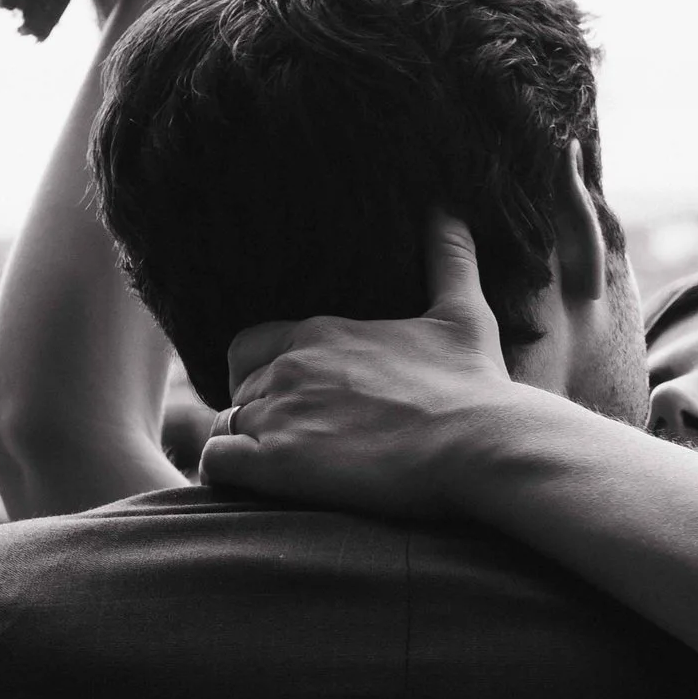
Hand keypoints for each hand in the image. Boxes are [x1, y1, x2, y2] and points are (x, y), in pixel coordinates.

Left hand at [198, 218, 520, 516]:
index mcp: (320, 330)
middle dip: (259, 417)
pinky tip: (263, 486)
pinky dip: (227, 474)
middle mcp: (289, 365)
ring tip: (292, 474)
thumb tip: (453, 212)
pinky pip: (216, 461)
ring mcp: (279, 412)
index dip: (259, 375)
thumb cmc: (474, 386)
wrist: (481, 445)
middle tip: (299, 445)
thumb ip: (449, 260)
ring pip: (226, 427)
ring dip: (251, 450)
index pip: (249, 345)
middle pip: (238, 391)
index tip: (293, 403)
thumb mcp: (463, 313)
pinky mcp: (277, 462)